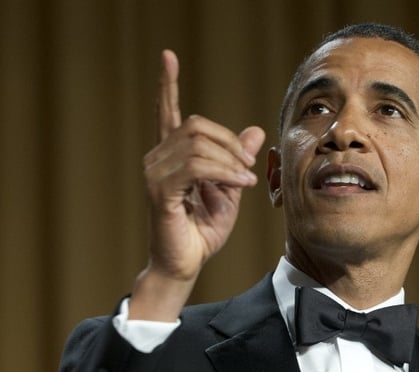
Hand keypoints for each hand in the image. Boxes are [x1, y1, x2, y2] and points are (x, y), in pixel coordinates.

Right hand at [129, 50, 264, 320]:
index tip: (168, 56)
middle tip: (249, 165)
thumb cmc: (204, 229)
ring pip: (198, 145)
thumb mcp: (231, 188)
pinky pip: (197, 167)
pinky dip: (225, 172)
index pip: (168, 111)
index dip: (168, 84)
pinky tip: (241, 182)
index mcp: (172, 155)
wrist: (187, 261)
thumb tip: (255, 131)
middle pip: (197, 126)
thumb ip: (239, 159)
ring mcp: (156, 173)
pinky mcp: (161, 191)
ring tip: (246, 179)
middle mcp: (158, 158)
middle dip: (230, 141)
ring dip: (231, 160)